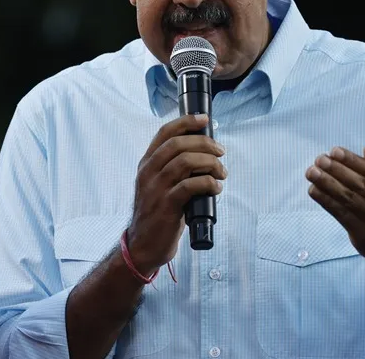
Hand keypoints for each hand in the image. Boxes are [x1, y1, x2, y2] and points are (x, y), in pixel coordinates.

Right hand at [127, 114, 225, 275]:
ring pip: (186, 161)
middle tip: (221, 152)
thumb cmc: (156, 213)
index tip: (205, 120)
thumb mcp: (157, 185)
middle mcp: (148, 172)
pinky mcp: (166, 205)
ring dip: (210, 163)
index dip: (186, 122)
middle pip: (178, 143)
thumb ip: (173, 168)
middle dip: (205, 143)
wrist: (143, 245)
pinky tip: (216, 188)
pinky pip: (191, 186)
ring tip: (221, 172)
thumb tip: (204, 154)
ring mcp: (156, 188)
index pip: (164, 132)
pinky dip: (209, 183)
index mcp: (146, 163)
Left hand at [305, 144, 364, 272]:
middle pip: (362, 185)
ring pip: (350, 200)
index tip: (334, 151)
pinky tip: (314, 190)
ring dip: (327, 184)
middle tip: (319, 160)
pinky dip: (326, 201)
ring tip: (312, 173)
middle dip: (337, 170)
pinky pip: (342, 215)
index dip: (353, 160)